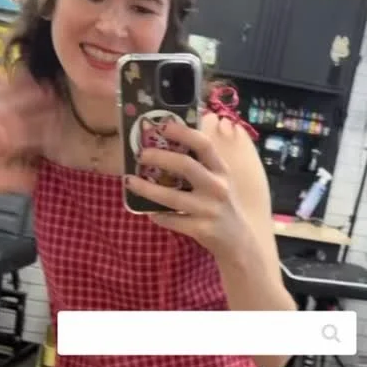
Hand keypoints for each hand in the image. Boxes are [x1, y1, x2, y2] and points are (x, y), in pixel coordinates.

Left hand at [124, 113, 249, 256]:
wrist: (237, 240)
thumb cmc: (221, 204)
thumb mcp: (219, 180)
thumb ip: (201, 164)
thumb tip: (166, 143)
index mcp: (221, 170)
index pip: (204, 145)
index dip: (183, 133)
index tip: (163, 126)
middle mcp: (217, 187)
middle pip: (186, 166)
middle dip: (160, 158)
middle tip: (141, 155)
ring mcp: (209, 210)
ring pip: (172, 197)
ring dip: (147, 188)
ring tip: (129, 181)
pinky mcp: (200, 229)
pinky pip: (171, 221)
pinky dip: (157, 216)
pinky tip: (148, 211)